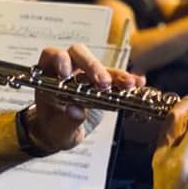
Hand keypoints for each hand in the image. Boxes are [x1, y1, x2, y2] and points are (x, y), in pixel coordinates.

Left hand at [26, 44, 144, 152]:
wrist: (61, 134)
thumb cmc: (54, 128)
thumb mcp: (57, 130)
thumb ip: (66, 120)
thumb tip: (75, 110)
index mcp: (49, 75)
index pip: (52, 56)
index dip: (59, 59)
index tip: (66, 73)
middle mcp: (68, 70)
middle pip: (80, 55)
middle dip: (92, 66)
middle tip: (103, 83)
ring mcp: (86, 75)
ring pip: (101, 66)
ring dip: (116, 74)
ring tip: (128, 85)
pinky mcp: (102, 84)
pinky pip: (116, 78)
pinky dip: (127, 80)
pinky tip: (139, 83)